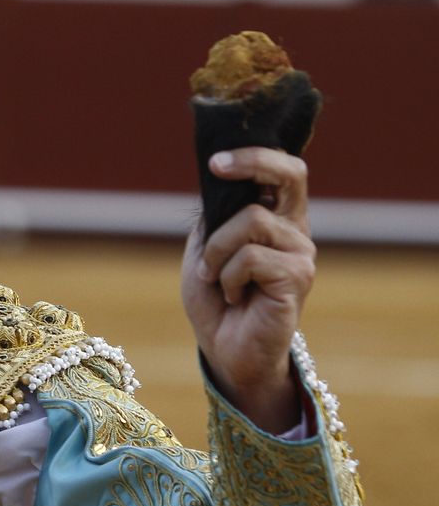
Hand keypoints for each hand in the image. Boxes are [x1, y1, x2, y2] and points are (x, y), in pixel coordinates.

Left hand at [181, 147, 314, 432]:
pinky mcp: (298, 277)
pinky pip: (250, 258)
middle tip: (217, 167)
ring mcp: (300, 252)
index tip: (215, 160)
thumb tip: (219, 180)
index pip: (282, 170)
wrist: (224, 350)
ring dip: (216, 251)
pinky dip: (228, 276)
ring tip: (215, 278)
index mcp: (275, 217)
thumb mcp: (204, 248)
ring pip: (251, 220)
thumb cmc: (215, 299)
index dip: (254, 155)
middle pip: (291, 174)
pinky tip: (234, 296)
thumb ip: (215, 215)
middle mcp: (294, 229)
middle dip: (253, 162)